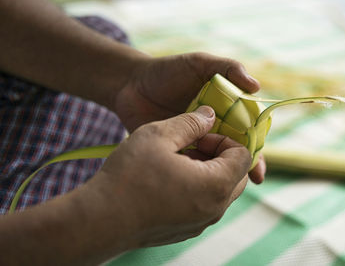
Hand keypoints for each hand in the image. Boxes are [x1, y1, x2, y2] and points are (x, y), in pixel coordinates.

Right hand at [92, 106, 250, 247]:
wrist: (100, 220)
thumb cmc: (129, 176)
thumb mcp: (159, 135)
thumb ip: (190, 122)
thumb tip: (209, 115)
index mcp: (216, 185)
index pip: (244, 155)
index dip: (224, 139)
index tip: (198, 136)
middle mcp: (215, 208)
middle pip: (237, 175)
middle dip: (219, 155)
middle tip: (190, 146)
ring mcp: (201, 223)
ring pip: (221, 190)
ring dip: (208, 171)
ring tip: (177, 161)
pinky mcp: (187, 230)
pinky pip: (205, 204)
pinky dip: (198, 188)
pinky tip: (169, 179)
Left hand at [112, 52, 265, 182]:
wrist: (130, 86)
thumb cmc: (167, 71)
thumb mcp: (199, 64)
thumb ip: (227, 68)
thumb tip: (256, 86)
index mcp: (224, 109)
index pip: (246, 129)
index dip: (256, 145)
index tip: (258, 160)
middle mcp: (213, 127)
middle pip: (235, 149)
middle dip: (245, 166)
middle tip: (251, 179)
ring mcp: (194, 142)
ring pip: (214, 161)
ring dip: (223, 174)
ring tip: (228, 185)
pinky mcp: (176, 152)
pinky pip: (191, 166)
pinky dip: (197, 176)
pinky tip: (201, 184)